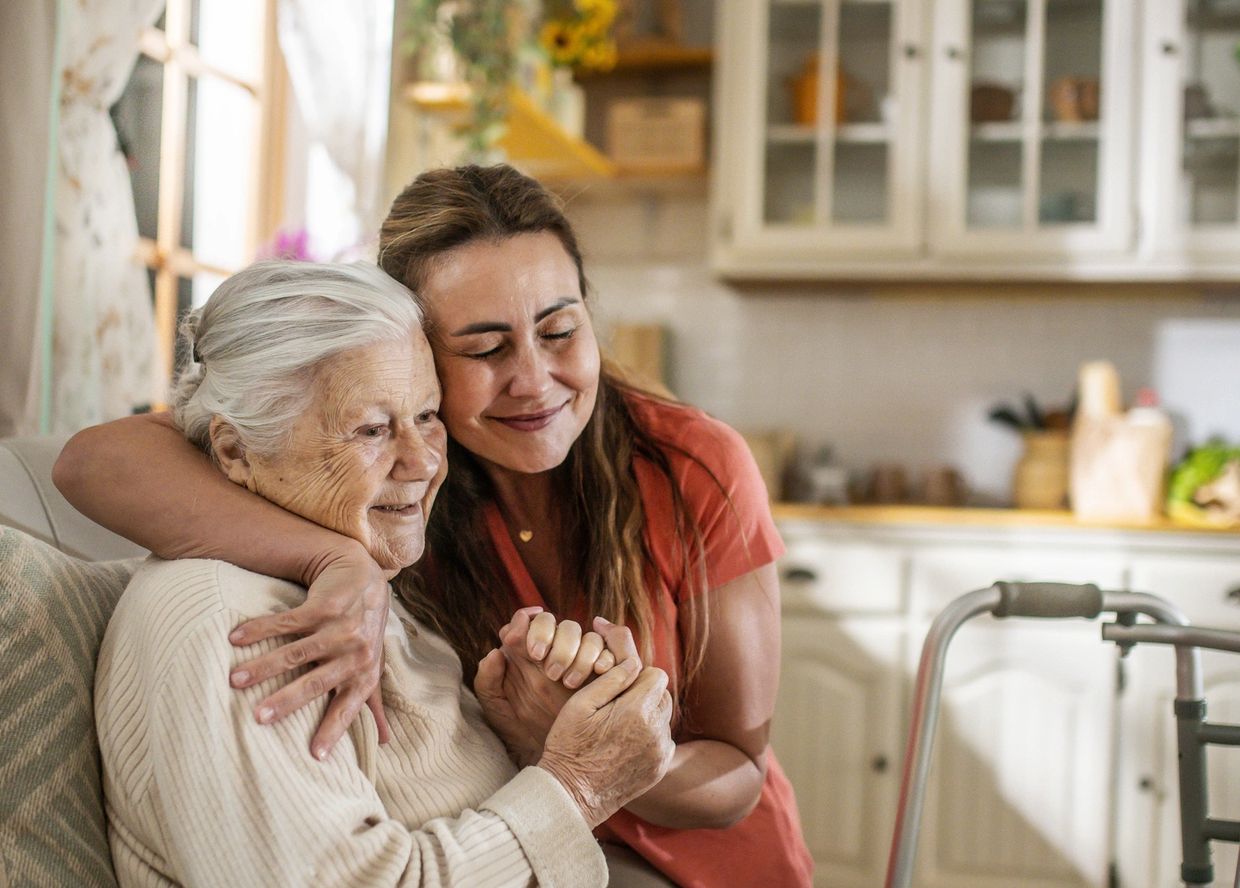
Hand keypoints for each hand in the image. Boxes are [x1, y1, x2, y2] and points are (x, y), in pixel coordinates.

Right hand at [226, 542, 390, 759]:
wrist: (364, 578)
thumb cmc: (364, 631)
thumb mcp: (372, 666)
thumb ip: (374, 703)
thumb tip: (385, 741)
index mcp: (364, 675)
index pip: (347, 707)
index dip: (333, 730)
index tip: (314, 755)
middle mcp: (355, 653)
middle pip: (316, 682)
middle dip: (286, 701)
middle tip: (258, 717)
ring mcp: (340, 628)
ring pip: (296, 652)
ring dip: (263, 666)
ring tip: (234, 680)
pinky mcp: (324, 606)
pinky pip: (287, 622)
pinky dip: (260, 630)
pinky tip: (235, 638)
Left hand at [475, 612, 628, 763]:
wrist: (554, 761)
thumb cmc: (522, 732)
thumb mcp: (498, 711)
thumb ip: (487, 682)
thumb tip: (495, 653)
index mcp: (524, 653)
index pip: (525, 622)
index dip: (529, 627)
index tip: (533, 651)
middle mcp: (551, 649)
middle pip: (556, 622)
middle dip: (555, 640)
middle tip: (550, 670)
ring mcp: (578, 657)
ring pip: (582, 633)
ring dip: (578, 652)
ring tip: (570, 681)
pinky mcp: (602, 669)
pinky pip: (607, 650)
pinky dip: (603, 657)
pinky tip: (597, 673)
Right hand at [537, 654, 674, 828]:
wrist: (571, 795)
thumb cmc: (569, 746)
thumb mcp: (580, 705)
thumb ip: (611, 679)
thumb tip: (634, 662)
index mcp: (636, 710)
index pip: (657, 675)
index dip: (639, 676)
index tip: (620, 687)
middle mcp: (655, 731)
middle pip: (664, 695)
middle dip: (645, 694)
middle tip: (617, 707)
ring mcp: (659, 752)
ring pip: (664, 718)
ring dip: (648, 716)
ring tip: (619, 727)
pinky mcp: (659, 768)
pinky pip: (664, 741)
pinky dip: (650, 738)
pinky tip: (625, 745)